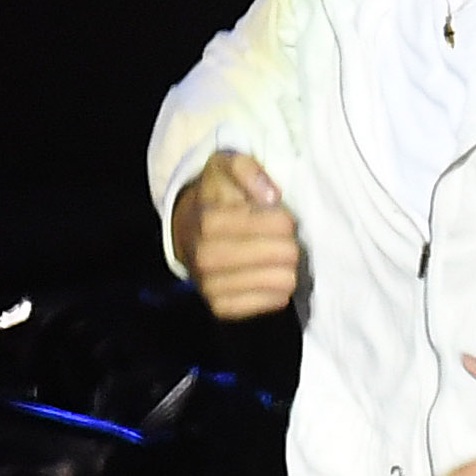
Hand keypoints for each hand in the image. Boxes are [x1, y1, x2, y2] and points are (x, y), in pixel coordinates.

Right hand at [175, 150, 302, 320]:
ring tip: (274, 257)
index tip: (278, 216)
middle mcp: (206, 257)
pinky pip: (273, 303)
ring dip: (287, 267)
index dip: (286, 219)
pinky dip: (277, 289)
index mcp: (209, 221)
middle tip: (280, 239)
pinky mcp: (222, 308)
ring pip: (284, 281)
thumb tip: (272, 196)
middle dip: (289, 243)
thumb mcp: (224, 167)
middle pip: (285, 254)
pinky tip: (267, 275)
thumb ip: (247, 169)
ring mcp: (211, 286)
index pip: (280, 224)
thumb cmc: (215, 197)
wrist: (186, 231)